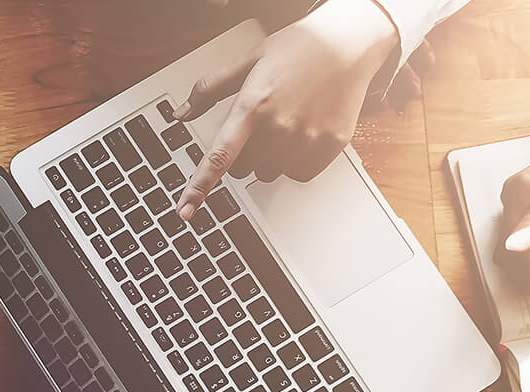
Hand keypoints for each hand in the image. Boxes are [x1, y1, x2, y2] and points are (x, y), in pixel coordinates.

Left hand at [172, 0, 399, 218]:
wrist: (347, 43)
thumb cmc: (297, 49)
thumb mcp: (248, 61)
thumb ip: (210, 89)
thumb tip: (181, 113)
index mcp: (253, 105)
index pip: (219, 157)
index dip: (199, 187)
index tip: (185, 210)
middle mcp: (279, 126)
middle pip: (243, 169)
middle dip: (243, 154)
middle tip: (258, 127)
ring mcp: (307, 138)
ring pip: (269, 174)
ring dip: (269, 159)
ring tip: (284, 125)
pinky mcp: (330, 145)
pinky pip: (299, 174)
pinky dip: (296, 162)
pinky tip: (302, 134)